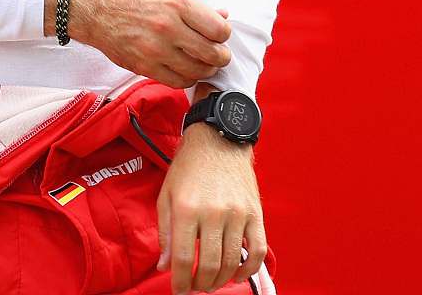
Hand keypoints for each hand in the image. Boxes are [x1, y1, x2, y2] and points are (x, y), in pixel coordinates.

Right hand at [60, 0, 231, 88]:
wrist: (92, 8)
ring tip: (202, 62)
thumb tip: (223, 16)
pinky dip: (187, 78)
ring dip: (206, 69)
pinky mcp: (144, 66)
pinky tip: (185, 68)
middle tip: (217, 53)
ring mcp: (155, 50)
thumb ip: (195, 5)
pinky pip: (178, 81)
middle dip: (220, 55)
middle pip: (213, 54)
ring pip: (198, 71)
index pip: (219, 30)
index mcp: (176, 4)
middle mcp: (168, 27)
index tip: (218, 34)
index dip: (223, 34)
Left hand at [157, 124, 266, 291]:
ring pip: (232, 262)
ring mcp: (237, 214)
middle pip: (209, 264)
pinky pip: (256, 250)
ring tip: (211, 283)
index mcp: (186, 208)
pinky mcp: (255, 214)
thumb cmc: (187, 168)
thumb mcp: (166, 195)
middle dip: (201, 284)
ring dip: (221, 280)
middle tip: (196, 288)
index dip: (181, 282)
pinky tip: (236, 275)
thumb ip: (165, 232)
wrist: (218, 141)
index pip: (184, 258)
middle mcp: (212, 212)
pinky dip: (248, 269)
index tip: (179, 291)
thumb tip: (165, 266)